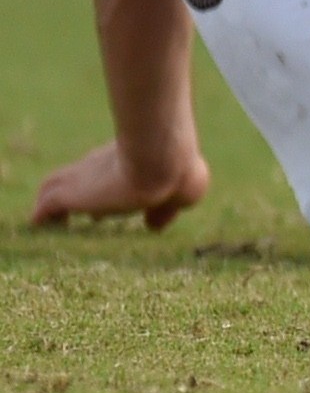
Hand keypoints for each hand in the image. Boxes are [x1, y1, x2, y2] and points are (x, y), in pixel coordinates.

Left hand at [28, 140, 207, 230]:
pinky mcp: (65, 195)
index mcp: (129, 159)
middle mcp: (100, 164)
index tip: (115, 204)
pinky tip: (43, 232)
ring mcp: (80, 178)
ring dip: (52, 207)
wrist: (156, 162)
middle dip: (79, 196)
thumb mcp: (185, 194)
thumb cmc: (176, 173)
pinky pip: (43, 211)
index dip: (110, 188)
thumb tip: (154, 226)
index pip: (110, 171)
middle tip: (85, 219)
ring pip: (53, 188)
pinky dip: (42, 221)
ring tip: (56, 229)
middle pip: (78, 177)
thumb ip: (166, 211)